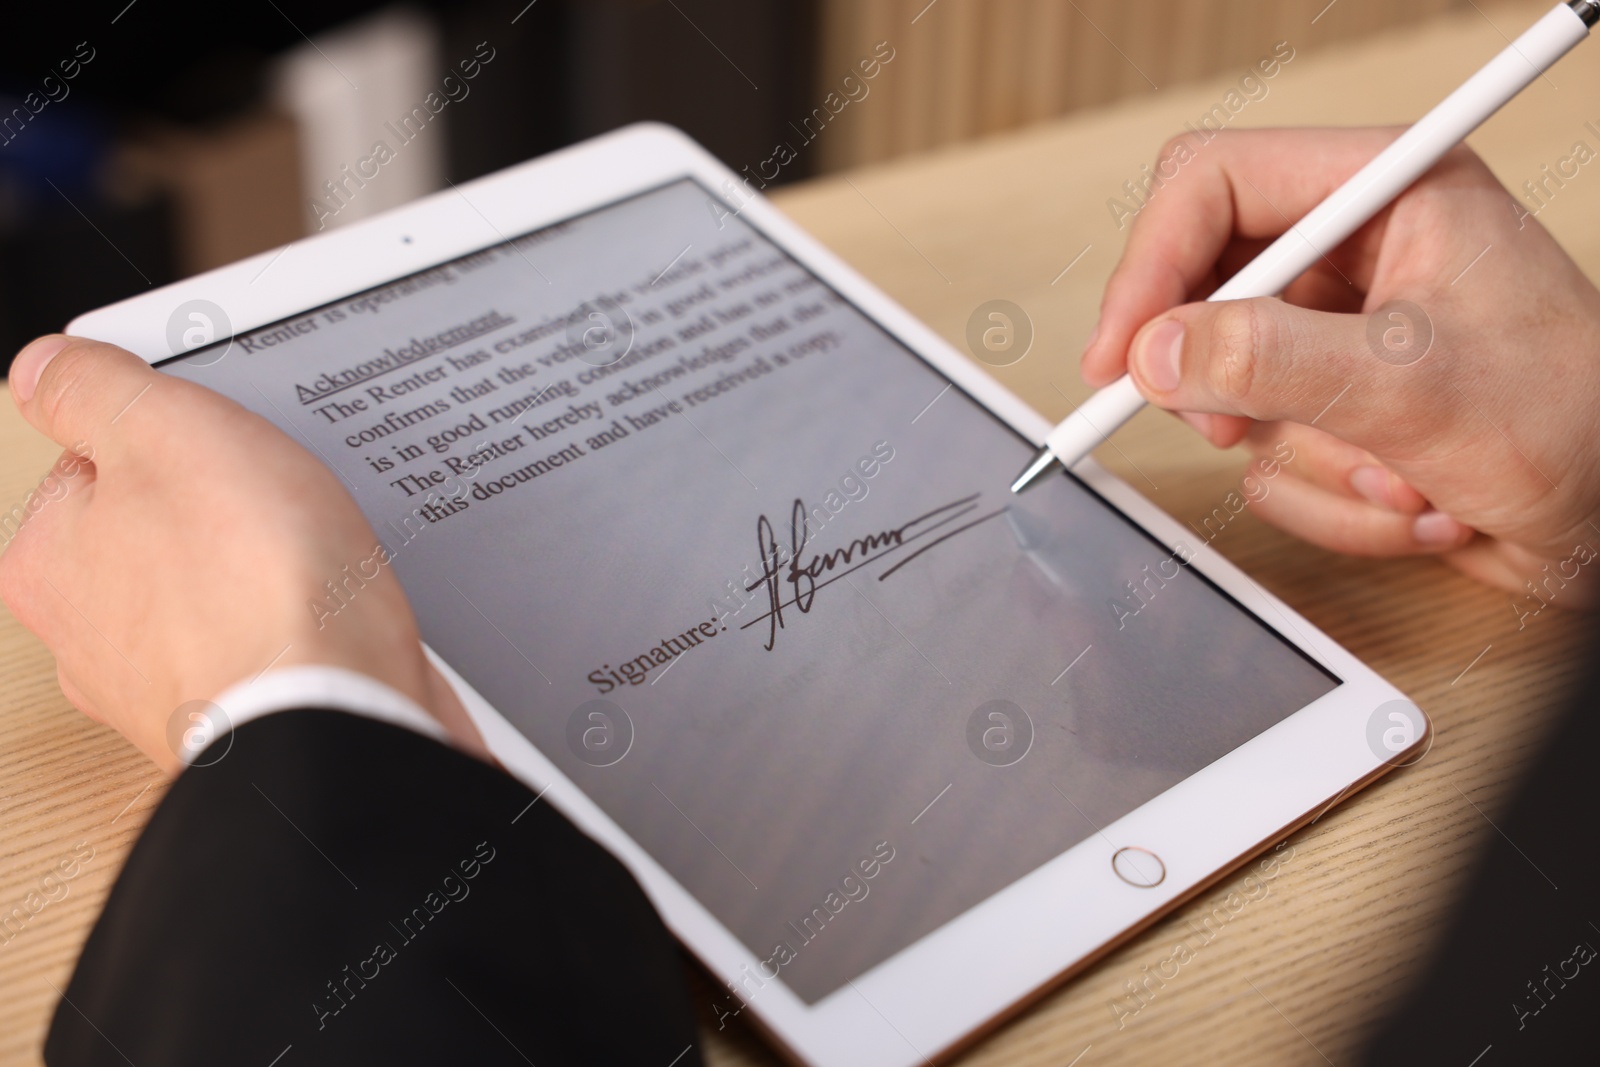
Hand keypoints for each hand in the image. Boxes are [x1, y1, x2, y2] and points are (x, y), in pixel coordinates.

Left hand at [0, 335, 488, 771]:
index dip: (167, 431)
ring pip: (217, 586)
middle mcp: (89, 635)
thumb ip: (90, 385)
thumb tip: (44, 368)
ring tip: (307, 547)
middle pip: (157, 527)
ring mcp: (168, 683)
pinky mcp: (244, 709)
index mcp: (46, 560)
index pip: (94, 459)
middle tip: (267, 488)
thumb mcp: (162, 427)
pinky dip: (299, 616)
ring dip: (264, 563)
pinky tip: (330, 602)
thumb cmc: (252, 584)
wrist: (341, 710)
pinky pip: (268, 635)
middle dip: (217, 504)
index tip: (212, 432)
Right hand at [1083, 127, 1599, 604]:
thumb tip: (1153, 354)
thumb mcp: (1414, 386)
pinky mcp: (1337, 410)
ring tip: (1396, 479)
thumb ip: (1272, 362)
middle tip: (1231, 427)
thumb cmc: (1581, 426)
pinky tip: (1415, 505)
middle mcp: (1357, 255)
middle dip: (1227, 382)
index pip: (1214, 184)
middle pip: (1203, 290)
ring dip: (1307, 460)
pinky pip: (1269, 459)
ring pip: (1232, 390)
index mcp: (1388, 192)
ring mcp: (1342, 339)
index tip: (1123, 354)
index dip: (1152, 265)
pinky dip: (1330, 500)